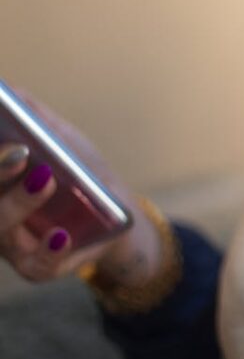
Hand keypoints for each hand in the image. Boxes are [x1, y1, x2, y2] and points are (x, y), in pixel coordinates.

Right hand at [0, 95, 162, 285]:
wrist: (117, 214)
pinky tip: (60, 233)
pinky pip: (38, 264)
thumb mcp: (62, 140)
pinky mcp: (39, 267)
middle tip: (19, 154)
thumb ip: (34, 117)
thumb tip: (9, 90)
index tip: (6, 141)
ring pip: (1, 228)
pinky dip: (49, 249)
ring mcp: (13, 245)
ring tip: (45, 178)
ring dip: (19, 203)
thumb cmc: (80, 173)